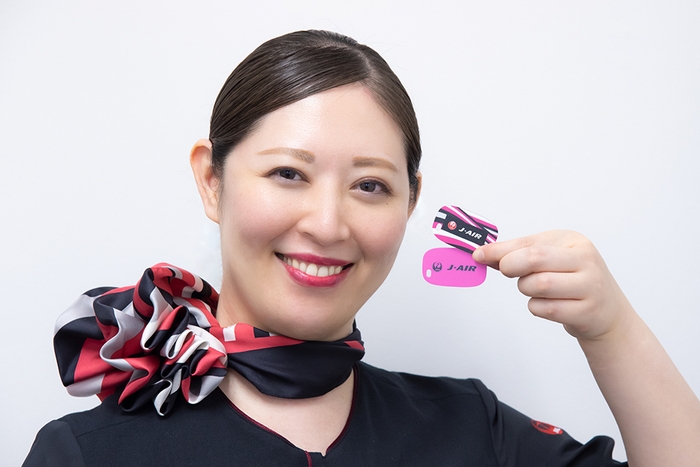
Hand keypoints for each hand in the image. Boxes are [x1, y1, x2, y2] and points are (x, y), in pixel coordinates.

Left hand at [473, 230, 632, 340]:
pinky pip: (545, 308)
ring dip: (526, 289)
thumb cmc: (572, 280)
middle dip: (511, 266)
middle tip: (506, 271)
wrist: (608, 312)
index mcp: (574, 241)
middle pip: (534, 259)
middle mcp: (585, 259)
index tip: (478, 255)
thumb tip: (484, 254)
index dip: (499, 250)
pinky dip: (537, 307)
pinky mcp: (587, 311)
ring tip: (536, 289)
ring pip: (538, 284)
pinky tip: (549, 305)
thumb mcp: (551, 259)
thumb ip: (518, 254)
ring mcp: (590, 286)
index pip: (529, 243)